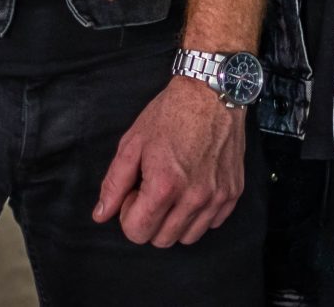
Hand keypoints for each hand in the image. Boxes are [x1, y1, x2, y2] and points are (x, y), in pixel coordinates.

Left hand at [92, 77, 245, 246]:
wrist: (211, 94)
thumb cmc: (170, 114)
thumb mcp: (132, 143)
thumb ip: (114, 183)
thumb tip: (101, 214)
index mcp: (164, 185)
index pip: (137, 232)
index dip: (129, 215)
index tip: (134, 194)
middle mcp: (193, 197)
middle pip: (162, 240)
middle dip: (150, 220)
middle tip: (151, 190)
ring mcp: (217, 197)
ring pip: (188, 238)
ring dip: (175, 221)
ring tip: (173, 191)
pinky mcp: (233, 194)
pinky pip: (211, 224)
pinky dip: (199, 215)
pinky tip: (192, 189)